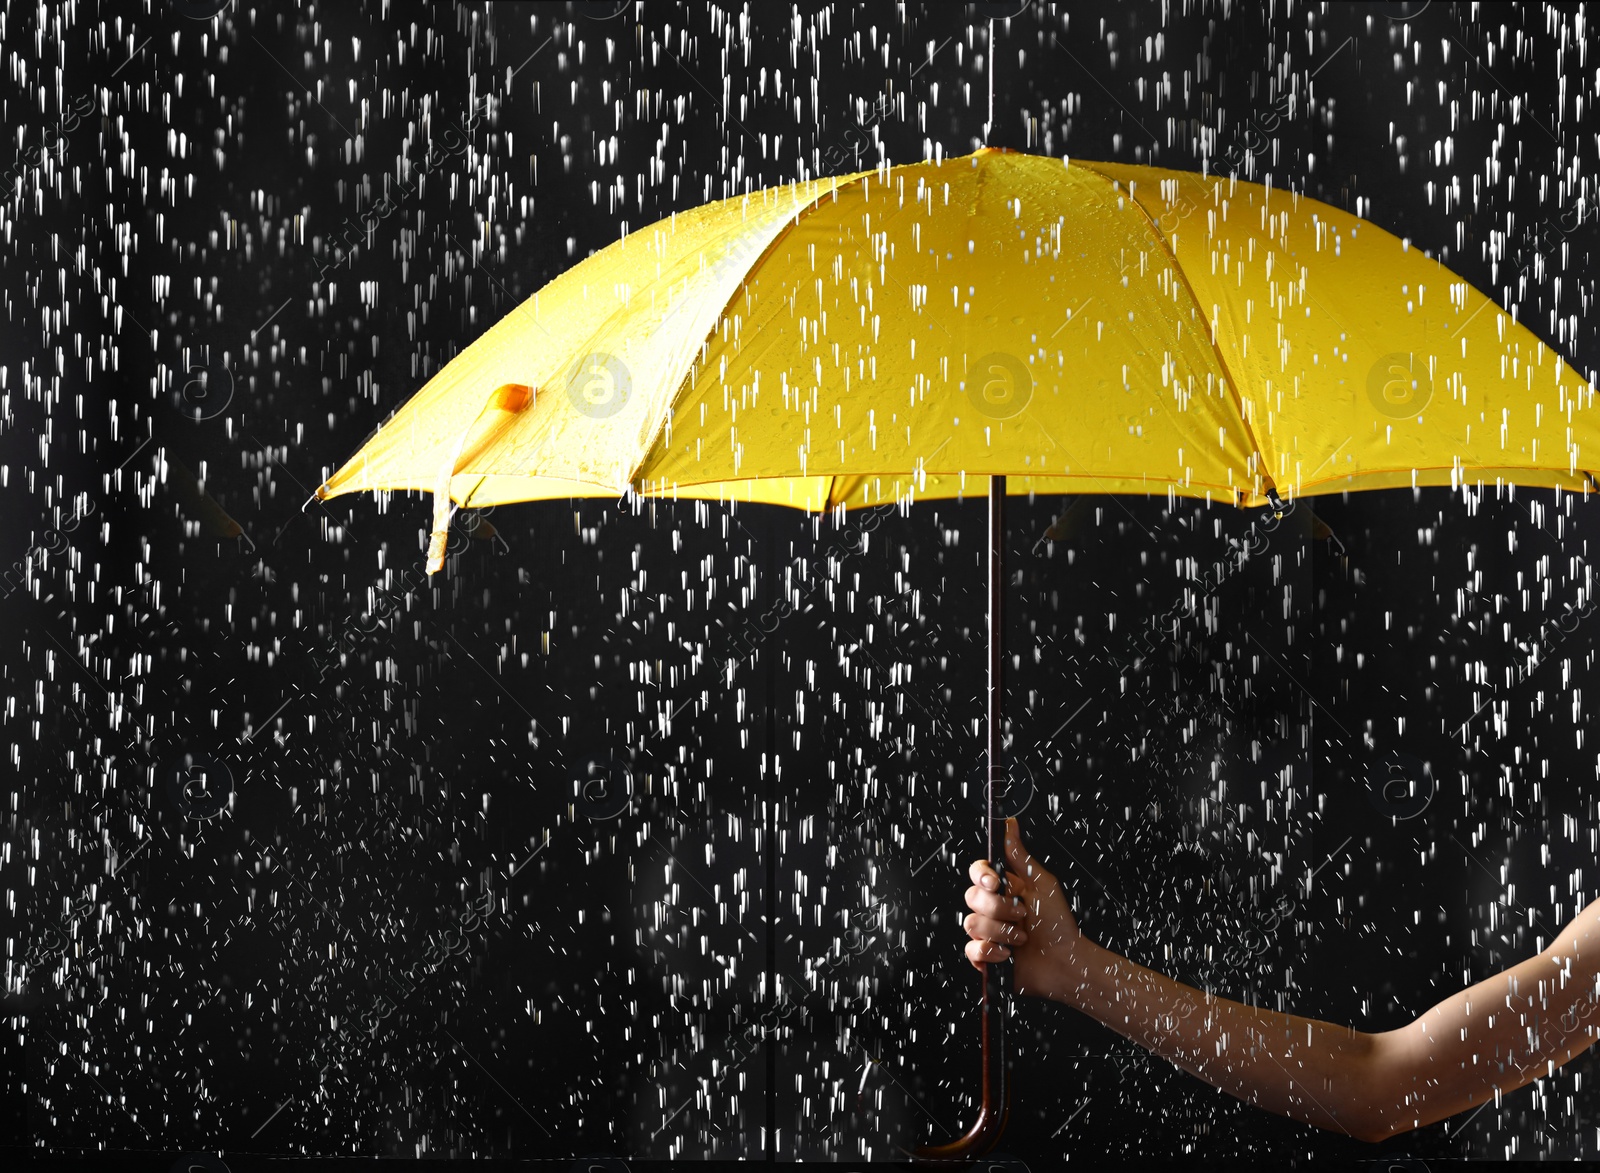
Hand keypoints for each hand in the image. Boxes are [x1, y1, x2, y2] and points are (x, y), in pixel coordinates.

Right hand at [963, 817, 1085, 998]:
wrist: (1065, 962)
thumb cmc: (1058, 924)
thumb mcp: (1041, 883)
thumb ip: (1019, 855)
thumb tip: (1010, 824)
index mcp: (1003, 889)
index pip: (977, 873)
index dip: (981, 876)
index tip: (995, 883)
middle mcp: (992, 909)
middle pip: (971, 897)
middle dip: (998, 908)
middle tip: (1021, 914)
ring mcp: (987, 933)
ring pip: (972, 924)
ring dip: (1000, 932)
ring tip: (1021, 939)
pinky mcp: (985, 956)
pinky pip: (971, 949)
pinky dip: (991, 952)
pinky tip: (1008, 954)